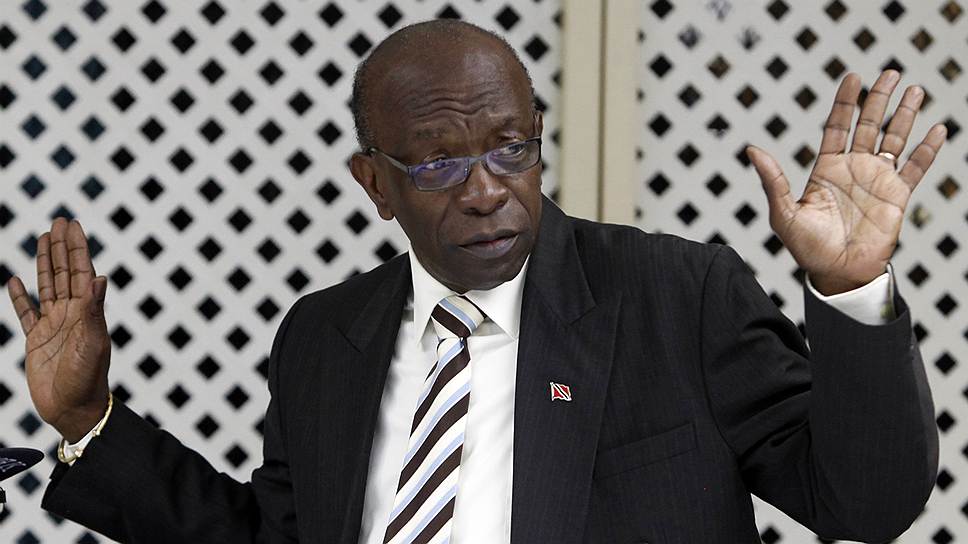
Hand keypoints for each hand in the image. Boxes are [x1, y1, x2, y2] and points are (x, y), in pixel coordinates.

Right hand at [6, 218, 110, 442]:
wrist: (74, 410)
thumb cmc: (87, 379)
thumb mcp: (92, 342)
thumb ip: (93, 310)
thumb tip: (99, 277)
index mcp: (87, 312)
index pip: (81, 272)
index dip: (77, 248)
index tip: (73, 225)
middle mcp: (72, 314)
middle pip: (65, 272)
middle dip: (62, 247)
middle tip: (59, 221)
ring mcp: (54, 326)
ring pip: (47, 286)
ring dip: (45, 263)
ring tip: (43, 239)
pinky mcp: (37, 341)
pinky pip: (26, 313)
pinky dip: (20, 297)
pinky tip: (14, 281)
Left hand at [746, 70, 946, 294]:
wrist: (836, 273)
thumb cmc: (807, 248)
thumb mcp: (783, 214)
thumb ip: (772, 181)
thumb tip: (752, 150)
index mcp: (827, 168)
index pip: (837, 126)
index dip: (845, 103)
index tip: (852, 77)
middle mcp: (854, 169)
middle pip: (869, 125)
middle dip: (879, 99)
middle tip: (890, 73)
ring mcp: (877, 180)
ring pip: (895, 139)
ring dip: (905, 115)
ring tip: (914, 89)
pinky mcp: (897, 197)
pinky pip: (916, 168)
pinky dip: (927, 150)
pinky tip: (938, 129)